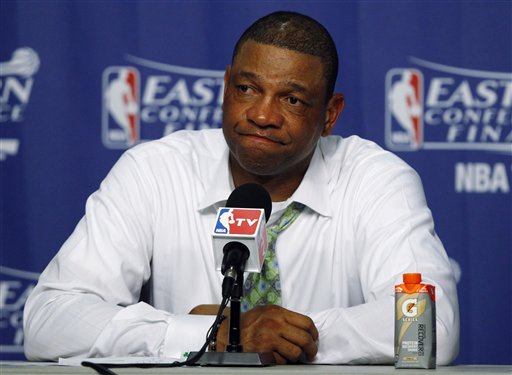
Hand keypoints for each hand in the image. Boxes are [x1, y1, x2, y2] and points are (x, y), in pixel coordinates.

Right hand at [191, 304, 317, 363]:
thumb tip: (303, 328)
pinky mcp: (264, 352)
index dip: (314, 333)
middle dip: (311, 348)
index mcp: (278, 312)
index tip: (314, 338)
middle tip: (311, 352)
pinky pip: (283, 361)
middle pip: (305, 338)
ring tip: (294, 356)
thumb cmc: (249, 323)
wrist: (230, 333)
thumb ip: (284, 317)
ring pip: (296, 352)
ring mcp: (270, 338)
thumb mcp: (267, 312)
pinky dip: (283, 361)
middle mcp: (275, 323)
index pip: (306, 322)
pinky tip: (278, 357)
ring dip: (297, 356)